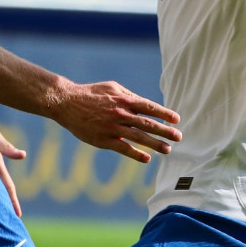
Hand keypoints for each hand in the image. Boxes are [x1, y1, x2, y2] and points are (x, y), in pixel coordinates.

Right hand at [52, 81, 181, 162]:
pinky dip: (136, 154)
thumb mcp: (112, 87)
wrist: (66, 102)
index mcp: (124, 99)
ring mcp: (112, 127)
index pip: (149, 107)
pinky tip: (147, 159)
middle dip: (165, 131)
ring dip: (155, 144)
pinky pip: (123, 148)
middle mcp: (120, 113)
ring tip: (167, 150)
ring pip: (138, 137)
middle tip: (179, 137)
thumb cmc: (91, 93)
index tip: (177, 120)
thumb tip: (147, 105)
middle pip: (148, 123)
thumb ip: (129, 95)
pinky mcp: (103, 140)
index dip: (164, 114)